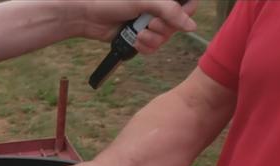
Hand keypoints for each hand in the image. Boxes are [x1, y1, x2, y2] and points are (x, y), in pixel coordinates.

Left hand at [66, 0, 197, 53]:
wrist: (87, 16)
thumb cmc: (112, 1)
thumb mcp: (143, 1)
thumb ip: (169, 11)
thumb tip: (191, 26)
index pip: (188, 4)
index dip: (186, 13)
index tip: (173, 18)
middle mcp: (158, 9)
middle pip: (177, 25)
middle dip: (163, 29)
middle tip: (149, 24)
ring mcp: (149, 23)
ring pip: (165, 39)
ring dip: (152, 40)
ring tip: (138, 34)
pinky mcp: (140, 37)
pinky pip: (153, 48)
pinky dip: (145, 47)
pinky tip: (135, 42)